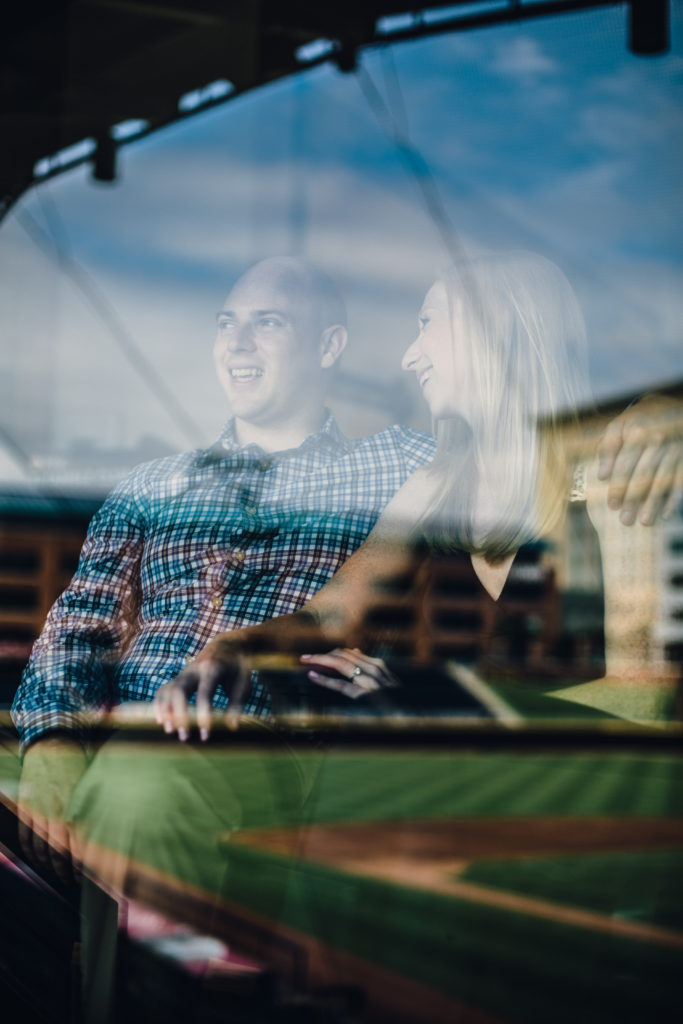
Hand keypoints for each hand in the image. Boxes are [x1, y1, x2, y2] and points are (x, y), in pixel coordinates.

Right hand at [18, 735, 87, 881]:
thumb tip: (101, 832)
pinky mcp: (26, 809)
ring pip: (42, 848)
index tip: (92, 872)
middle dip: (67, 870)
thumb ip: (92, 809)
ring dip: (49, 865)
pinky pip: (26, 837)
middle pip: (61, 852)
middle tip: (72, 879)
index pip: (81, 844)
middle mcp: (57, 812)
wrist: (51, 746)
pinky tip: (38, 858)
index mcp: (75, 807)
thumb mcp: (89, 785)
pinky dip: (31, 852)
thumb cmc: (76, 766)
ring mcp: (39, 812)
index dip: (85, 862)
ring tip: (57, 872)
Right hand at [154, 648, 252, 740]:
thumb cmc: (237, 668)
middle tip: (184, 736)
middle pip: (179, 690)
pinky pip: (163, 691)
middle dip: (179, 714)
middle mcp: (194, 669)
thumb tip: (232, 726)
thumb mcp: (244, 682)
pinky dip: (158, 705)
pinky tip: (160, 721)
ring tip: (169, 731)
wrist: (226, 647)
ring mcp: (183, 673)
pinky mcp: (178, 679)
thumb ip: (237, 703)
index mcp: (213, 668)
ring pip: (167, 690)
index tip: (205, 734)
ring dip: (165, 711)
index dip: (203, 713)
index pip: (205, 692)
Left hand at [300, 647, 398, 699]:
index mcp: (378, 666)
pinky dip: (324, 679)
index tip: (316, 656)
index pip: (349, 654)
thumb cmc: (397, 701)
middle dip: (321, 656)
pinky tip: (312, 676)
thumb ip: (369, 667)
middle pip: (342, 656)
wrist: (411, 717)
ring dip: (320, 661)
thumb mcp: (386, 681)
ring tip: (305, 662)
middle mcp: (374, 670)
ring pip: (340, 664)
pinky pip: (341, 685)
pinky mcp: (365, 696)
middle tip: (304, 658)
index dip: (330, 653)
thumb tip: (354, 650)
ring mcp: (370, 682)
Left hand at [597, 394, 682, 525]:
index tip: (611, 506)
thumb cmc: (635, 422)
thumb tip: (601, 476)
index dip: (617, 486)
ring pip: (663, 480)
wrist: (667, 408)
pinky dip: (674, 499)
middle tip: (625, 521)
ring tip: (644, 522)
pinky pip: (680, 481)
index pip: (625, 465)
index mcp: (638, 432)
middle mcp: (658, 440)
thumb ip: (607, 448)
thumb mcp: (617, 426)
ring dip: (653, 503)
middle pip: (643, 475)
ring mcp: (675, 448)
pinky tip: (666, 515)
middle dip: (634, 499)